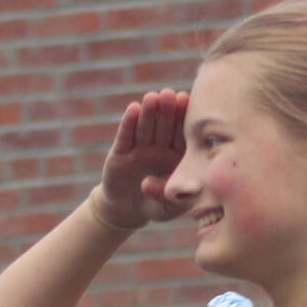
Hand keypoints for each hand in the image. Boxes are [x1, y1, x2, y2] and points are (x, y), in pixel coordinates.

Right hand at [93, 88, 190, 228]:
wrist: (128, 212)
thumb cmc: (156, 207)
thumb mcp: (169, 208)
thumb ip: (170, 197)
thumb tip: (153, 184)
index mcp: (178, 155)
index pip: (182, 134)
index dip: (183, 117)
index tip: (186, 100)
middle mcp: (160, 147)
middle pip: (165, 126)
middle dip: (167, 110)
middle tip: (170, 94)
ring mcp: (140, 148)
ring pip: (146, 128)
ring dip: (149, 112)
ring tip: (152, 97)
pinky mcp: (120, 153)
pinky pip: (125, 137)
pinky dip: (128, 123)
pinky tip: (133, 109)